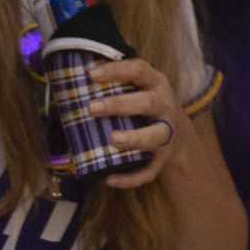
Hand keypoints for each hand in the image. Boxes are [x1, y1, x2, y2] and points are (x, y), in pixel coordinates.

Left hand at [86, 58, 192, 190]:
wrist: (179, 133)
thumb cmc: (145, 105)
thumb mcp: (138, 87)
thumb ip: (114, 84)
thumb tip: (71, 82)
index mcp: (156, 83)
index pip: (139, 70)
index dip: (116, 70)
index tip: (91, 74)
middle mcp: (164, 106)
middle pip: (147, 102)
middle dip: (120, 104)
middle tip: (92, 108)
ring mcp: (167, 133)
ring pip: (155, 136)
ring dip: (134, 138)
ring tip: (112, 140)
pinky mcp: (163, 158)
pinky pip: (149, 170)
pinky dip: (131, 178)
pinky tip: (110, 179)